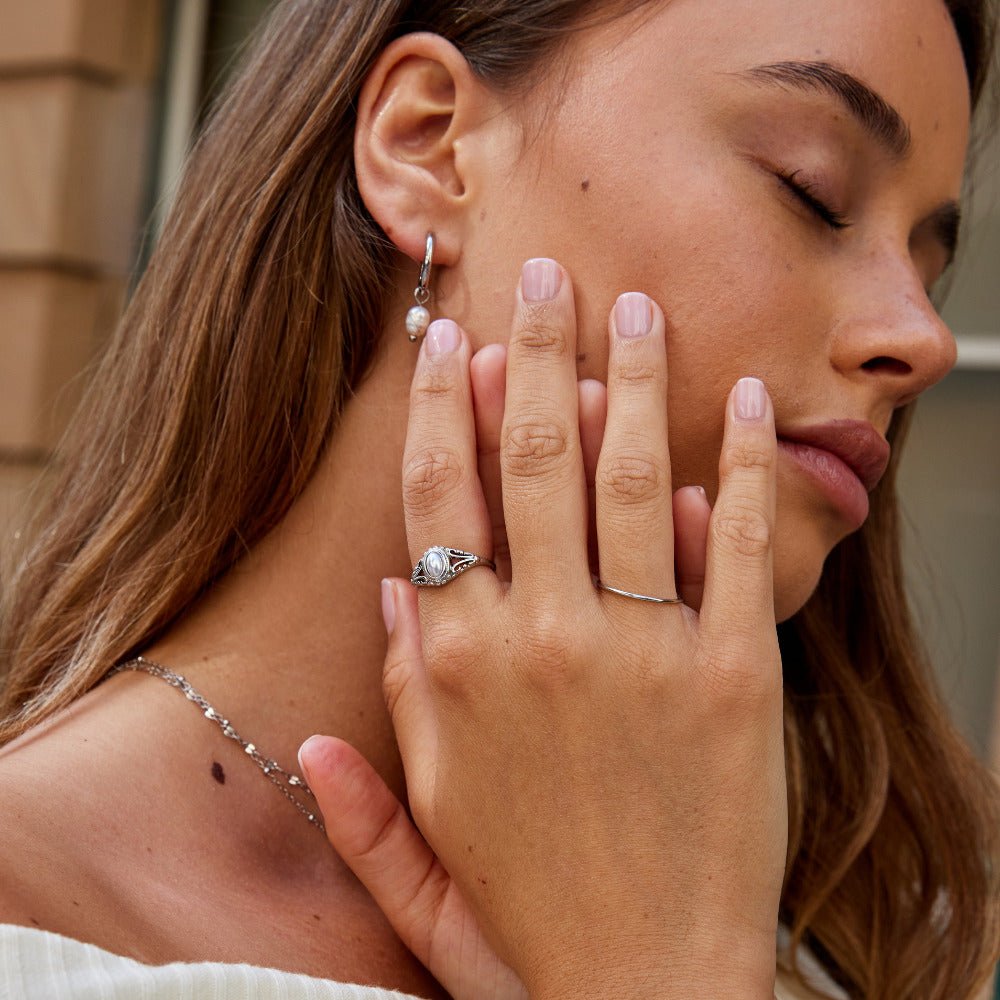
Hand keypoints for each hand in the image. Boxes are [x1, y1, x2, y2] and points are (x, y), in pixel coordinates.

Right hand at [314, 259, 785, 997]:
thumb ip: (386, 714)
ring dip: (635, 381)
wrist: (647, 996)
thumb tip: (385, 595)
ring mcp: (645, 651)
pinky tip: (746, 402)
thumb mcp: (422, 829)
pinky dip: (742, 466)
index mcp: (461, 667)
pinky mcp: (737, 677)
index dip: (439, 407)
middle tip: (550, 275)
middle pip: (532, 458)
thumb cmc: (530, 917)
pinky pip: (738, 546)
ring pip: (629, 479)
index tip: (448, 340)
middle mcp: (546, 638)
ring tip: (640, 307)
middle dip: (539, 352)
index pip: (439, 498)